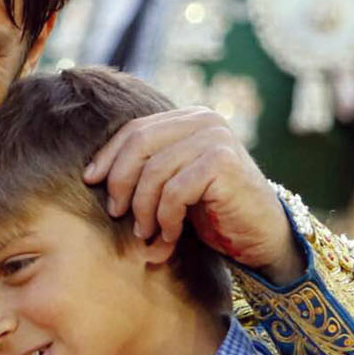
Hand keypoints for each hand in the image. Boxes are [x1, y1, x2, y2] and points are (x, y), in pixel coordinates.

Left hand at [83, 106, 303, 280]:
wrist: (262, 234)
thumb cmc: (214, 212)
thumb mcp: (174, 184)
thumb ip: (148, 168)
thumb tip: (92, 174)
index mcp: (188, 119)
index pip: (134, 130)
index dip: (108, 156)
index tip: (91, 181)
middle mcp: (203, 121)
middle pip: (138, 144)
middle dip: (120, 182)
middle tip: (117, 214)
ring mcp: (215, 139)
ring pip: (154, 172)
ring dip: (143, 210)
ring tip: (147, 234)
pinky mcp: (222, 163)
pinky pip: (174, 192)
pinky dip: (166, 219)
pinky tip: (171, 236)